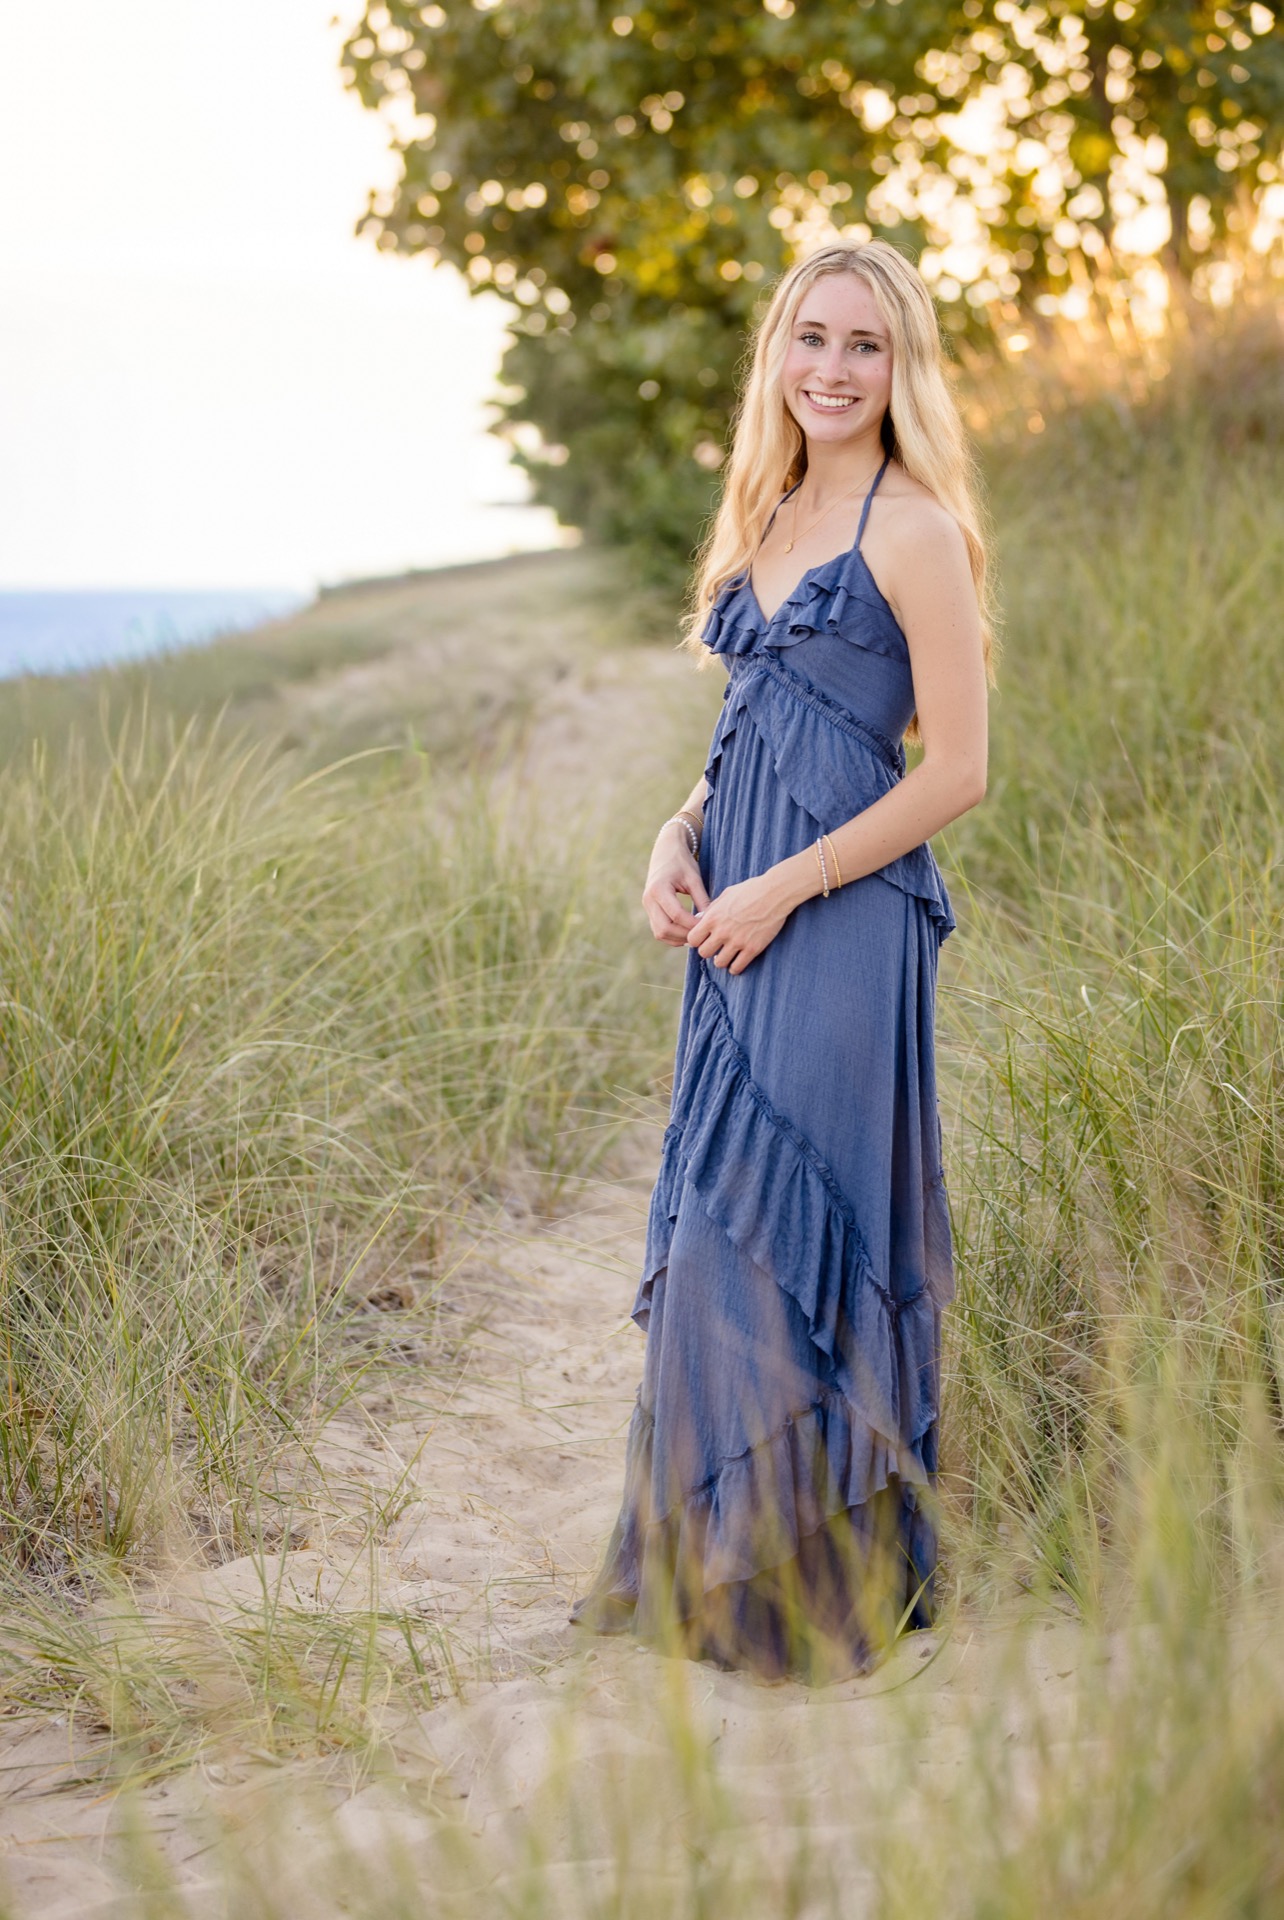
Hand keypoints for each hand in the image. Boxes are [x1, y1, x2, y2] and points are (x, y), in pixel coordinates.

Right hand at [642, 823, 711, 946]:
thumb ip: (702, 899)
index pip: (676, 915)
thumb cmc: (682, 862)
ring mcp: (647, 906)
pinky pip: (658, 930)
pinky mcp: (649, 910)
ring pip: (659, 933)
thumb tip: (710, 921)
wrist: (665, 851)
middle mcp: (649, 899)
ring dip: (678, 939)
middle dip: (684, 935)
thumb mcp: (694, 878)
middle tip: (702, 935)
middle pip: (664, 929)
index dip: (693, 924)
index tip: (707, 926)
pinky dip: (672, 936)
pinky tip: (687, 933)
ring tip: (696, 936)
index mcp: (659, 889)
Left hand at [686, 870, 791, 974]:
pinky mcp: (752, 949)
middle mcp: (722, 931)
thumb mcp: (726, 895)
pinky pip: (737, 968)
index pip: (692, 939)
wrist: (775, 893)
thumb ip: (712, 909)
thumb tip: (701, 920)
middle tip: (716, 947)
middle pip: (703, 953)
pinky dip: (735, 968)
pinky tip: (738, 961)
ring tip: (727, 955)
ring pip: (719, 963)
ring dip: (722, 960)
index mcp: (713, 917)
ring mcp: (737, 942)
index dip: (697, 940)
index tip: (704, 938)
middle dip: (708, 951)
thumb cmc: (750, 890)